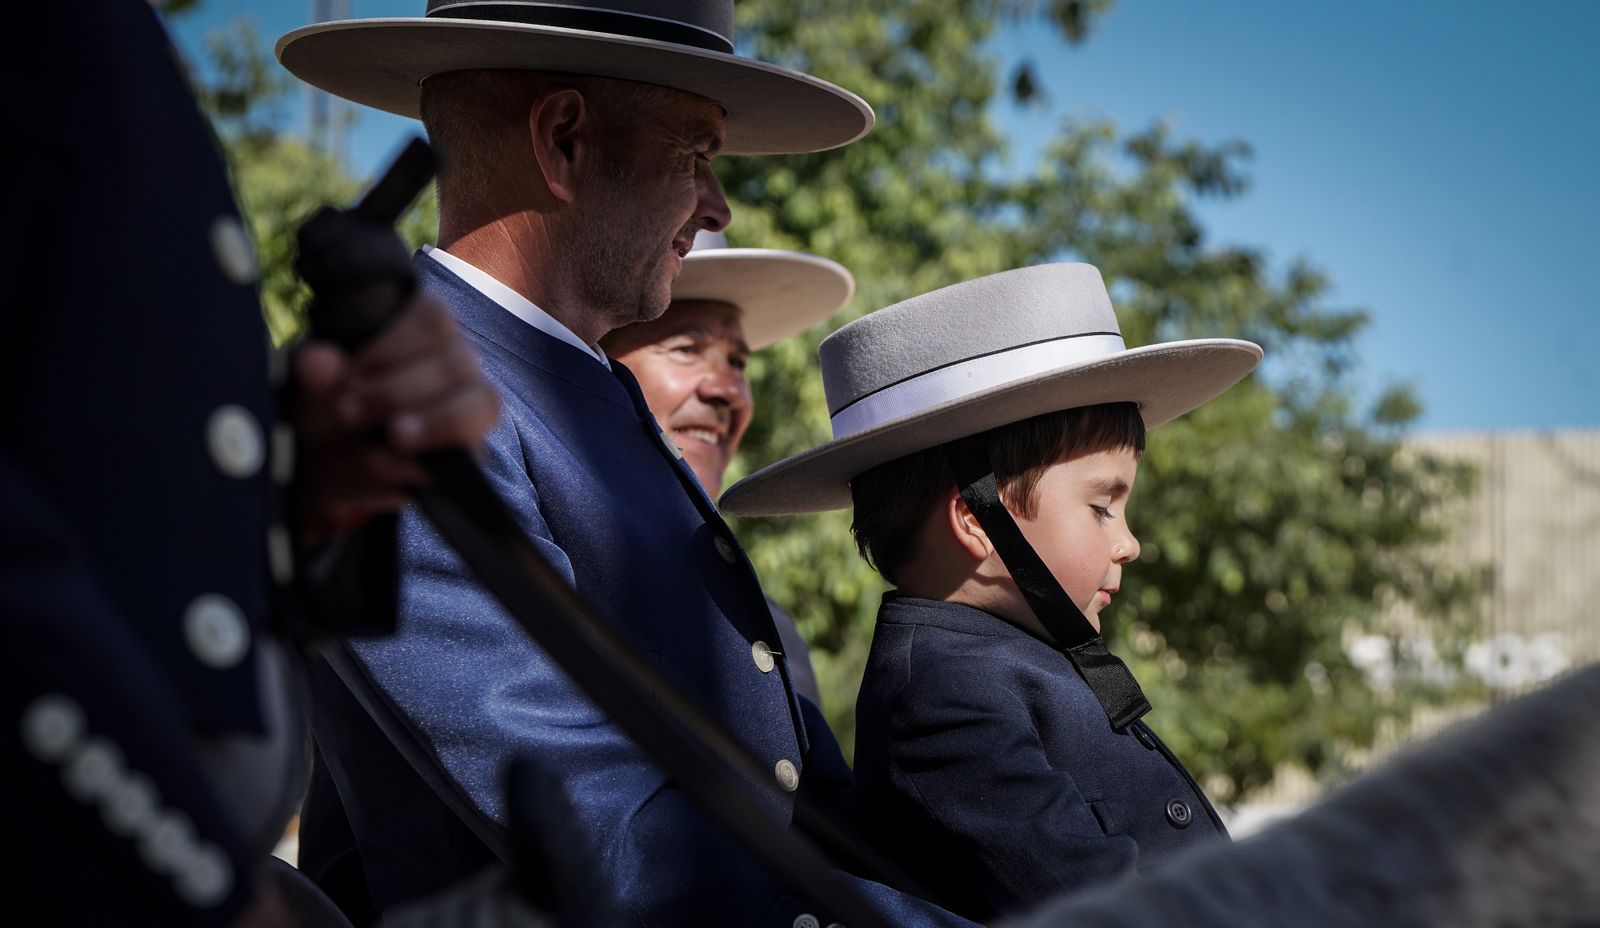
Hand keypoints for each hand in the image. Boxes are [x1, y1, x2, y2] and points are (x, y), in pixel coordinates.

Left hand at [293, 293, 499, 543]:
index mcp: (419, 330)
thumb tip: (314, 360)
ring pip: (482, 400)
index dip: (395, 345)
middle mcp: (454, 361)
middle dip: (398, 390)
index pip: (435, 317)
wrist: (324, 466)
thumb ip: (317, 377)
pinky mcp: (468, 453)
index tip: (353, 373)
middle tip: (348, 413)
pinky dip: (424, 459)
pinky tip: (382, 464)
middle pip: (458, 359)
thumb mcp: (311, 393)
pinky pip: (472, 450)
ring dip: (433, 420)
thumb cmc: (325, 410)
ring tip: (389, 438)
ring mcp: (468, 405)